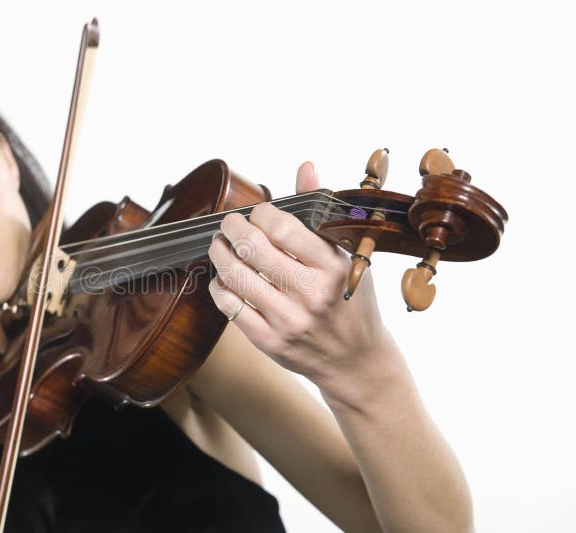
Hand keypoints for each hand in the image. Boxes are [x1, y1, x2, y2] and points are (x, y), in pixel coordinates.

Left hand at [207, 161, 393, 395]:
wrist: (356, 361)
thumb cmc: (350, 300)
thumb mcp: (347, 254)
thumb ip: (320, 210)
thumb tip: (305, 167)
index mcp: (332, 268)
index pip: (281, 227)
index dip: (260, 213)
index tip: (257, 213)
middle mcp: (311, 295)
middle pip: (252, 249)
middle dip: (231, 228)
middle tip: (228, 224)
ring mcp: (287, 321)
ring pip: (234, 276)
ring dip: (219, 254)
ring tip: (219, 245)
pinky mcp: (269, 342)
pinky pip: (229, 307)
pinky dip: (219, 286)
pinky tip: (224, 277)